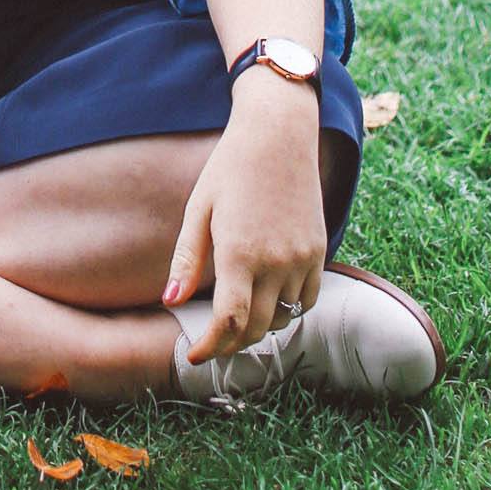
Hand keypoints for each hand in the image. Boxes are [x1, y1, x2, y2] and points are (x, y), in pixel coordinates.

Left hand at [161, 77, 326, 361]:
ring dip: (260, 326)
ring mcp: (302, 258)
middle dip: (232, 343)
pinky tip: (269, 298)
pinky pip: (307, 298)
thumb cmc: (230, 167)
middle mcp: (275, 262)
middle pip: (256, 328)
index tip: (195, 355)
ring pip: (283, 317)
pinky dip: (289, 307)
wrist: (279, 134)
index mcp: (239, 253)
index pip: (228, 323)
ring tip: (239, 319)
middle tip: (214, 343)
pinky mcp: (319, 251)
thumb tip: (172, 301)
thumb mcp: (199, 209)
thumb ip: (187, 260)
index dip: (210, 346)